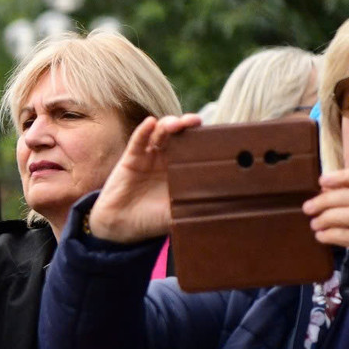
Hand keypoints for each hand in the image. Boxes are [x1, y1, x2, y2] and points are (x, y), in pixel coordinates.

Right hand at [87, 114, 201, 242]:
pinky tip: (150, 123)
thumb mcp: (179, 214)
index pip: (195, 147)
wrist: (121, 227)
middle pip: (179, 135)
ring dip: (168, 124)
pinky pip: (138, 141)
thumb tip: (227, 204)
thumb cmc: (151, 221)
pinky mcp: (131, 158)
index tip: (213, 134)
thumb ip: (197, 206)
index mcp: (181, 170)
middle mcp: (166, 160)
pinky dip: (144, 130)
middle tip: (194, 122)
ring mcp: (148, 157)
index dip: (203, 138)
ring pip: (160, 133)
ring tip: (174, 124)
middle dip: (186, 125)